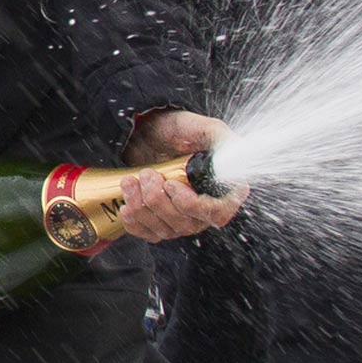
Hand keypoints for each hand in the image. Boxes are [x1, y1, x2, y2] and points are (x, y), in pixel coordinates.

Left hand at [117, 109, 245, 240]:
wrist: (151, 134)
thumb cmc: (180, 131)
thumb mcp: (202, 128)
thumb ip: (222, 139)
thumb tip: (235, 151)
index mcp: (224, 190)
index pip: (217, 213)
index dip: (193, 206)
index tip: (171, 185)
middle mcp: (205, 210)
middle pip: (186, 224)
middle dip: (159, 200)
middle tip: (146, 174)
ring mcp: (183, 220)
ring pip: (165, 230)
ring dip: (142, 207)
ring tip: (131, 181)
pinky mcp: (160, 225)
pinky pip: (148, 234)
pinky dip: (134, 221)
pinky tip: (126, 204)